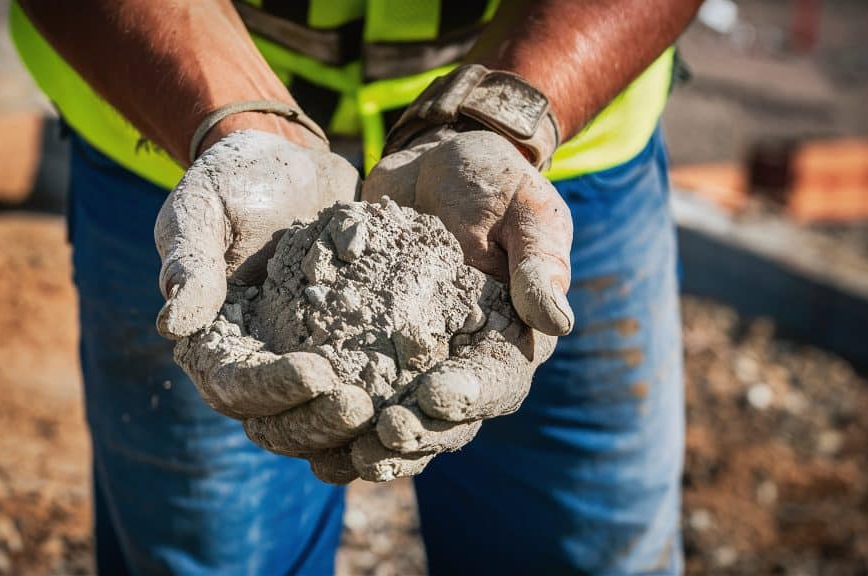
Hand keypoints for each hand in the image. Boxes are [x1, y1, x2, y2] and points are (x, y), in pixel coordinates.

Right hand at [156, 128, 374, 470]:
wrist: (291, 165)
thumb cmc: (235, 181)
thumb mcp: (202, 207)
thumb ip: (189, 261)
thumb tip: (172, 325)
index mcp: (210, 342)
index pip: (232, 385)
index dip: (272, 389)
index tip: (318, 373)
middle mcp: (251, 366)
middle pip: (275, 423)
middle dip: (316, 423)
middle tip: (361, 406)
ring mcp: (296, 367)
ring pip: (315, 425)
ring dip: (347, 431)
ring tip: (387, 416)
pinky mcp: (340, 356)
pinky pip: (355, 398)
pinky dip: (380, 415)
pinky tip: (414, 409)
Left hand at [346, 127, 572, 480]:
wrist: (434, 166)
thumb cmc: (490, 182)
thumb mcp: (523, 209)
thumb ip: (539, 261)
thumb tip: (558, 321)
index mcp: (513, 337)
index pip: (500, 381)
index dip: (472, 397)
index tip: (436, 396)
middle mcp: (467, 361)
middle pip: (450, 421)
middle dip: (420, 436)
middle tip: (384, 438)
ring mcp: (420, 364)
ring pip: (405, 426)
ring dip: (375, 448)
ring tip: (344, 456)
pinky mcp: (375, 354)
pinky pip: (361, 399)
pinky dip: (337, 423)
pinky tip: (309, 438)